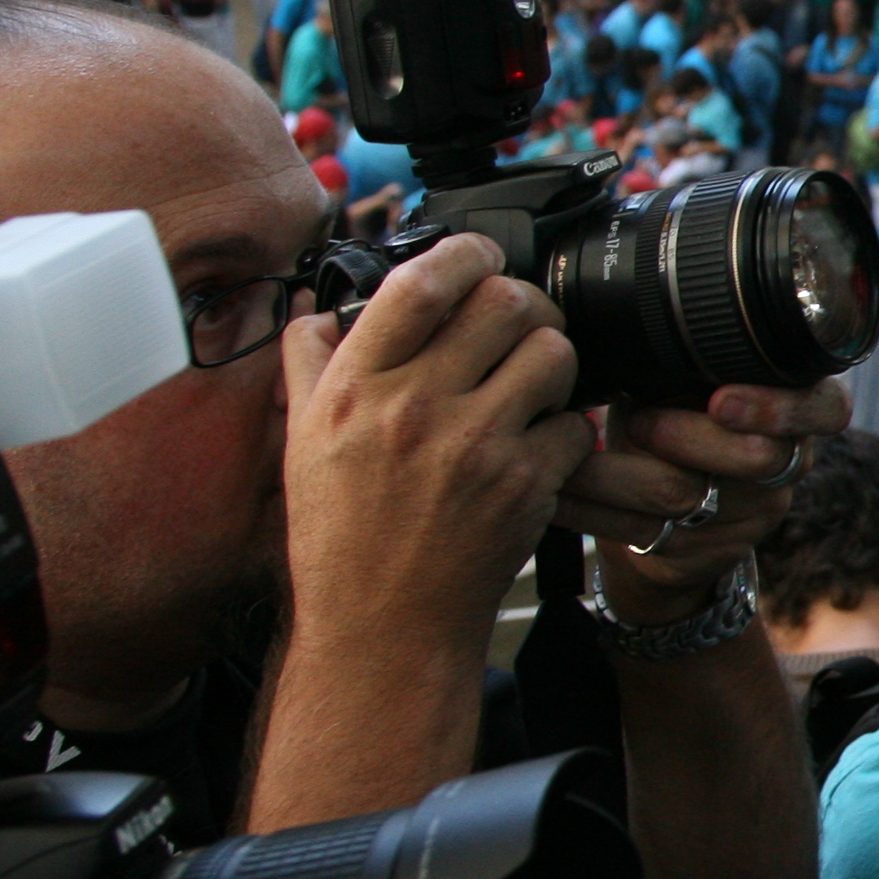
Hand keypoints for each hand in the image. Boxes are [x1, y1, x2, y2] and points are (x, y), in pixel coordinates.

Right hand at [282, 232, 595, 659]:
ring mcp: (474, 447)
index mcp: (353, 388)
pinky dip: (568, 429)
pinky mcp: (524, 486)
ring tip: (532, 384)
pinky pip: (576, 422)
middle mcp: (413, 409)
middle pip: (504, 302)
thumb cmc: (342, 537)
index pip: (421, 282)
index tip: (481, 254)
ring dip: (552, 360)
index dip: (465, 251)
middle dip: (522, 304)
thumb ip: (309, 364)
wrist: (383, 626)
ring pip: (553, 352)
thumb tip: (321, 309)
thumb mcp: (301, 442)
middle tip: (518, 325)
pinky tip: (539, 446)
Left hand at [556, 378, 850, 607]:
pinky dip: (600, 511)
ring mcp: (752, 516)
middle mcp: (787, 464)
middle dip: (694, 438)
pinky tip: (564, 491)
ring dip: (633, 474)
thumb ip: (695, 354)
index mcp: (796, 409)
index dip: (780, 406)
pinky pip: (659, 536)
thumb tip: (647, 311)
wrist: (653, 502)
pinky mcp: (708, 555)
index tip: (719, 399)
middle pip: (766, 459)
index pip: (828, 408)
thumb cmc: (671, 416)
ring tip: (591, 450)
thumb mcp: (688, 377)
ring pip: (705, 500)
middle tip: (641, 423)